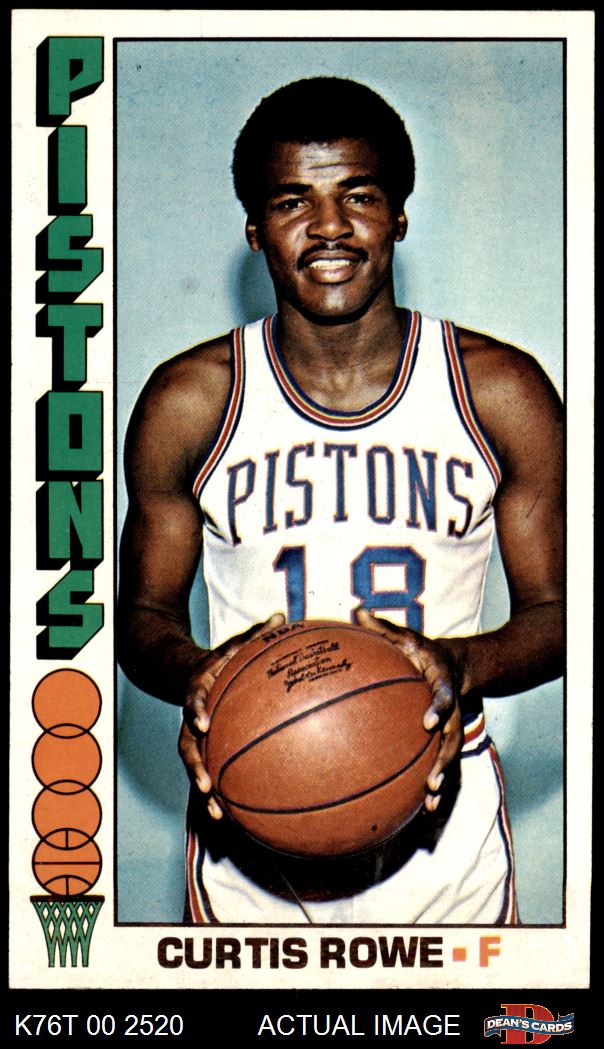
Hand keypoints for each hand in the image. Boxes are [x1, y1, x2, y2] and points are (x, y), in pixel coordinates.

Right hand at [177, 612, 285, 818]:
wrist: (185, 671)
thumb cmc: (220, 657)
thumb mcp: (235, 642)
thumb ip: (257, 633)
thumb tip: (282, 615)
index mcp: (198, 690)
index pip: (192, 700)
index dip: (195, 711)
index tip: (202, 723)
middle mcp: (192, 718)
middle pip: (186, 747)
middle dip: (195, 768)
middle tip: (207, 786)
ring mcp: (195, 737)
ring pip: (195, 767)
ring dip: (204, 791)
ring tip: (217, 815)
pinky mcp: (205, 750)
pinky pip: (210, 772)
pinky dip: (220, 794)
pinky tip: (235, 815)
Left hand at [355, 607, 462, 812]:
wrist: (459, 666)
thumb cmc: (421, 650)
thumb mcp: (407, 635)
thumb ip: (383, 627)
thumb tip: (355, 610)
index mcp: (442, 683)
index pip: (444, 696)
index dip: (438, 707)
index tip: (427, 720)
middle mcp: (451, 710)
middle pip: (452, 738)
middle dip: (444, 760)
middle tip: (431, 780)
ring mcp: (451, 728)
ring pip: (449, 758)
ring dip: (441, 780)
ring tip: (428, 802)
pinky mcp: (444, 741)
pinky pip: (440, 764)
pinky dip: (435, 786)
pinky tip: (422, 809)